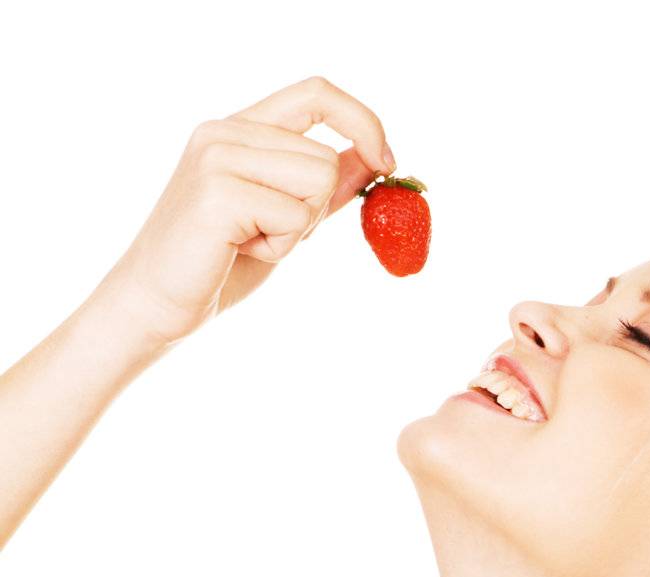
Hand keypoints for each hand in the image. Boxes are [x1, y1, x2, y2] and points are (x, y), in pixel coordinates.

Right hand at [97, 75, 394, 345]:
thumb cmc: (217, 265)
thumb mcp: (281, 219)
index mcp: (238, 128)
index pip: (317, 93)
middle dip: (316, 210)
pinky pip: (296, 218)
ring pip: (318, 182)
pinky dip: (281, 248)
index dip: (362, 121)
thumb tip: (373, 160)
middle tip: (268, 235)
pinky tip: (239, 252)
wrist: (156, 305)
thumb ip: (321, 186)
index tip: (387, 162)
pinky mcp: (219, 192)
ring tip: (250, 242)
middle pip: (325, 157)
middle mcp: (225, 131)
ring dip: (298, 230)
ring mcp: (219, 157)